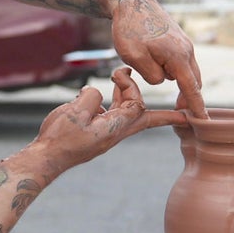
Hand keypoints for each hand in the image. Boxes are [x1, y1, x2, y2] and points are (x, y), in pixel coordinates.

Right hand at [32, 67, 185, 173]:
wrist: (47, 157)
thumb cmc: (60, 138)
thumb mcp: (74, 113)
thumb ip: (90, 98)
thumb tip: (96, 92)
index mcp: (115, 128)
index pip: (137, 105)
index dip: (131, 87)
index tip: (118, 75)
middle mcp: (114, 132)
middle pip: (146, 118)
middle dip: (165, 115)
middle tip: (186, 115)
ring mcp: (106, 133)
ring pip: (128, 114)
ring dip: (131, 98)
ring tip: (127, 80)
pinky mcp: (96, 133)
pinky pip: (111, 115)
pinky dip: (113, 101)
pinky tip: (104, 92)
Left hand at [107, 0, 207, 118]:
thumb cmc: (129, 29)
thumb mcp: (134, 57)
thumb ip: (152, 76)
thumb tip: (164, 81)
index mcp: (177, 56)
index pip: (191, 88)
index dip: (197, 107)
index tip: (204, 122)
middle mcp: (186, 49)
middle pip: (194, 81)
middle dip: (189, 97)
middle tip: (179, 110)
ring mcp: (183, 42)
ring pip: (186, 70)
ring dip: (179, 81)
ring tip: (160, 81)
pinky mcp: (177, 38)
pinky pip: (180, 60)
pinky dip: (174, 69)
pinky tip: (157, 64)